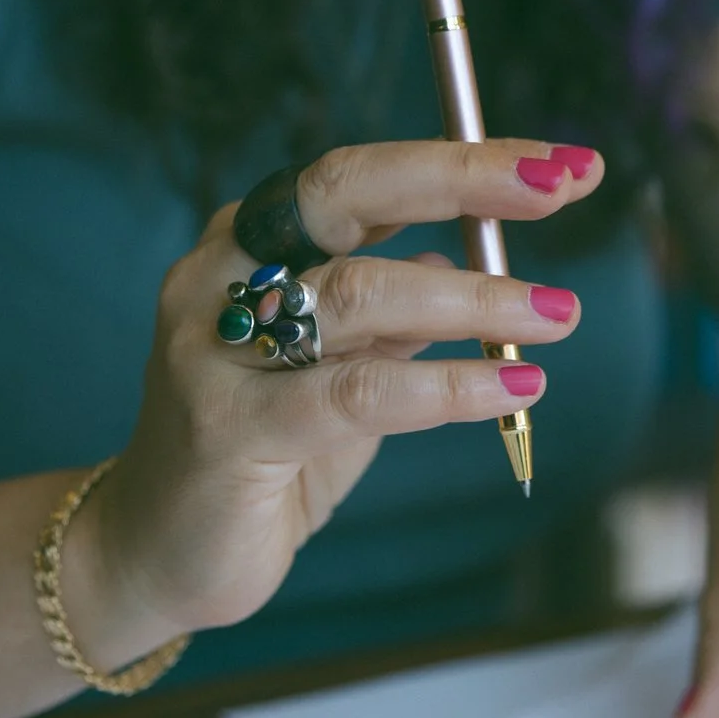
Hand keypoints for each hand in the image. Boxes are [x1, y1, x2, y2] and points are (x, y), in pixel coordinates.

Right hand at [73, 139, 602, 665]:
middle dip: (463, 179)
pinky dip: (445, 388)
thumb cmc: (261, 455)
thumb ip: (390, 315)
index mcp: (249, 242)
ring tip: (556, 315)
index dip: (464, 161)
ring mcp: (213, 347)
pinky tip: (513, 388)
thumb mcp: (340, 370)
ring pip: (360, 294)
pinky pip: (356, 394)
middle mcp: (220, 274)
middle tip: (559, 185)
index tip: (562, 164)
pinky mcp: (226, 427)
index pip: (363, 175)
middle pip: (345, 191)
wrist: (156, 555)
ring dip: (473, 297)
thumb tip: (465, 257)